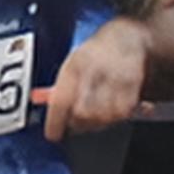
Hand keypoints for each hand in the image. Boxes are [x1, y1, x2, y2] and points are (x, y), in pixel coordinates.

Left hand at [40, 19, 146, 135]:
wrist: (127, 38)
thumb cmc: (95, 54)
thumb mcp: (71, 65)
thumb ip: (58, 88)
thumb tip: (41, 103)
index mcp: (75, 65)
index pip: (61, 101)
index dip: (55, 122)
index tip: (52, 134)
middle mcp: (96, 71)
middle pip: (82, 113)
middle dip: (77, 123)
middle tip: (75, 122)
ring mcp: (116, 79)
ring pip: (103, 117)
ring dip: (96, 122)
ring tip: (93, 116)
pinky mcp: (133, 86)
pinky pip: (121, 114)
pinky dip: (114, 117)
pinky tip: (110, 110)